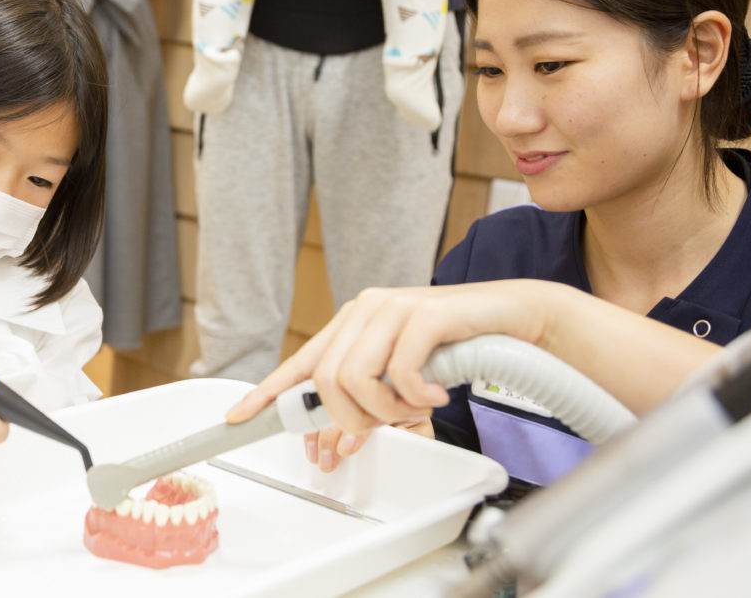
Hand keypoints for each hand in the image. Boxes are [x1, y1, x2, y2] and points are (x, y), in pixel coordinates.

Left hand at [228, 286, 473, 430]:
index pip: (301, 362)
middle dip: (350, 418)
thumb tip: (337, 442)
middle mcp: (365, 310)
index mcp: (353, 323)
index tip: (239, 417)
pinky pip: (397, 373)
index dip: (268, 392)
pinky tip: (435, 394)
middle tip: (383, 427)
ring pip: (353, 379)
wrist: (511, 317)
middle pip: (325, 381)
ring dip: (384, 411)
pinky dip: (414, 398)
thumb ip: (369, 400)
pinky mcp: (423, 314)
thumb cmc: (455, 347)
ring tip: (415, 409)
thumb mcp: (402, 377)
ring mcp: (392, 307)